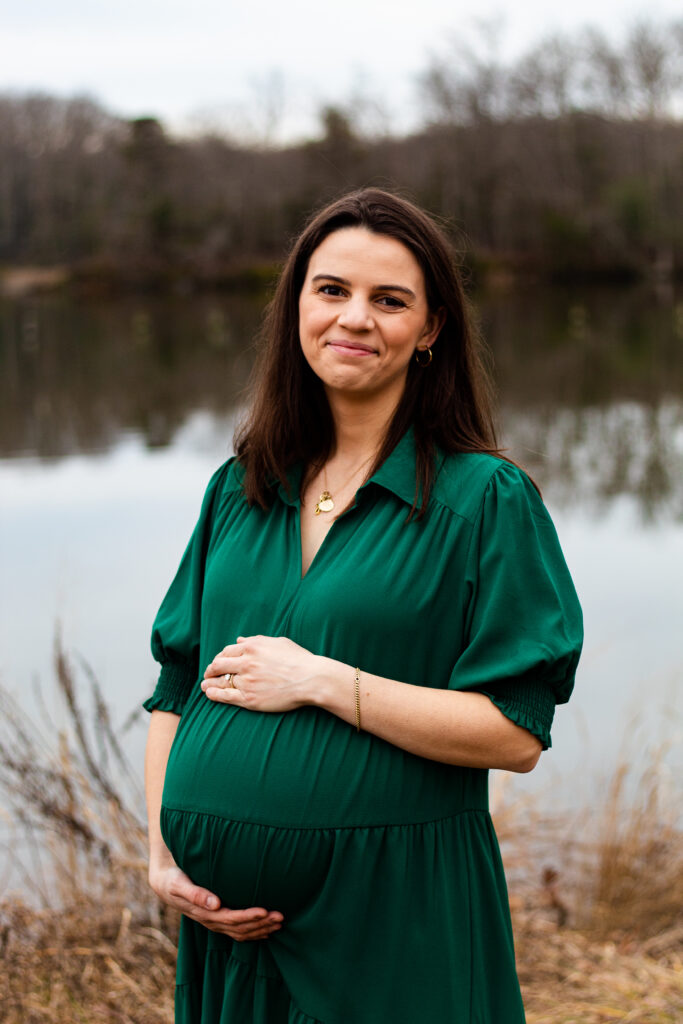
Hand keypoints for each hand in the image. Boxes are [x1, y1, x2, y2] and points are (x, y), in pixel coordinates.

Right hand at [148, 863, 282, 940]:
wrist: (164, 883)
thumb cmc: (173, 879)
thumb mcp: (180, 884)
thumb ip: (196, 894)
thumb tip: (215, 903)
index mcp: (204, 913)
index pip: (231, 919)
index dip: (249, 916)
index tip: (265, 911)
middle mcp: (211, 921)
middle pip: (240, 928)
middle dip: (261, 924)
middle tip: (281, 917)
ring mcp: (215, 922)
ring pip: (241, 932)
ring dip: (261, 929)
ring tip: (279, 923)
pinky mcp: (217, 919)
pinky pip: (237, 931)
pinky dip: (253, 932)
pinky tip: (266, 931)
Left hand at [201, 635, 319, 710]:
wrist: (310, 679)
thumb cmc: (299, 659)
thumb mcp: (278, 642)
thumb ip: (257, 640)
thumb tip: (240, 640)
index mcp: (252, 647)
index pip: (228, 651)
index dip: (221, 656)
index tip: (219, 661)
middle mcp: (246, 663)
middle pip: (220, 664)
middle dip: (211, 668)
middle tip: (209, 672)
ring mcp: (247, 681)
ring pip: (220, 681)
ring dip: (209, 682)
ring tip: (204, 685)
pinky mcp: (250, 698)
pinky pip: (226, 696)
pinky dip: (214, 694)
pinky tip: (209, 694)